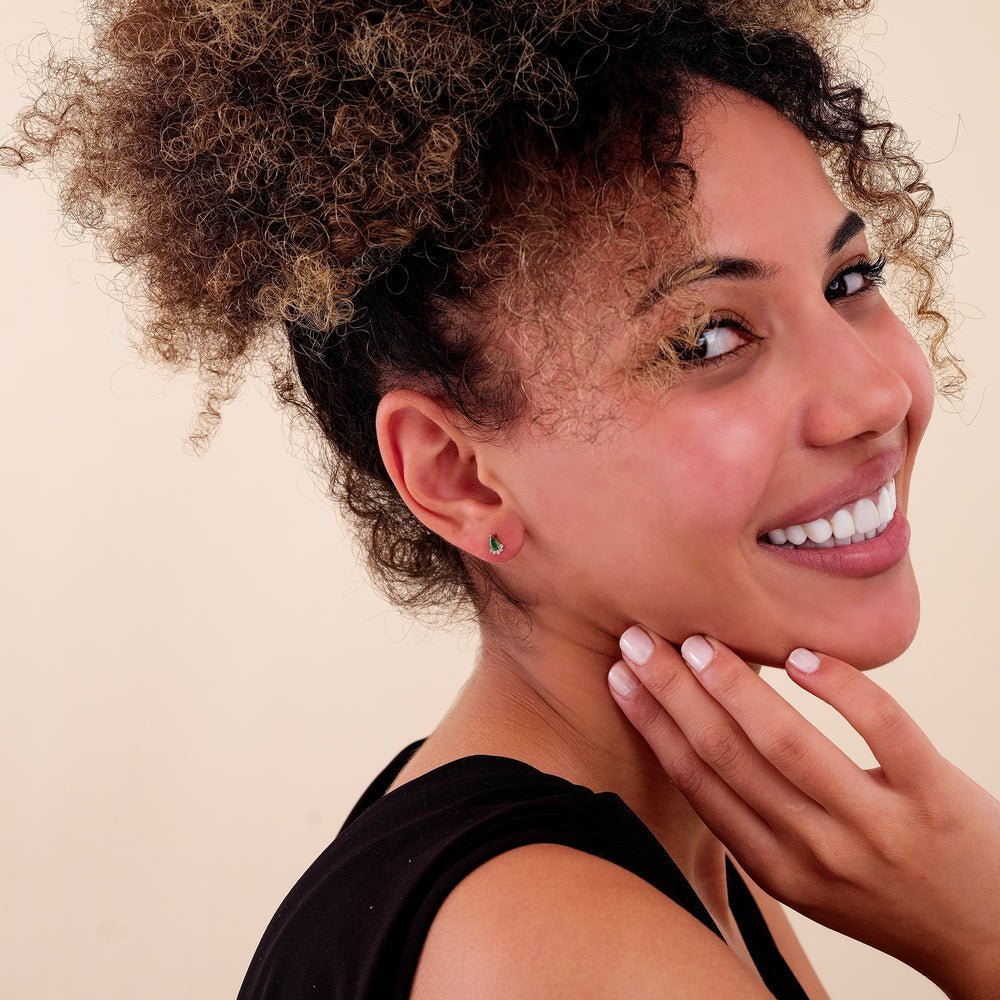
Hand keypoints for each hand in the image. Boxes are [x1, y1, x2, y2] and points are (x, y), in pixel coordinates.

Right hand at [607, 628, 999, 999]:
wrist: (988, 935)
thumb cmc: (884, 891)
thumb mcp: (806, 873)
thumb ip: (757, 818)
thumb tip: (694, 739)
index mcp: (777, 867)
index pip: (699, 784)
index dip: (653, 725)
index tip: (620, 678)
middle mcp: (817, 851)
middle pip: (728, 758)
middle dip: (674, 692)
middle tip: (641, 641)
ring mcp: (877, 827)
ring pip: (789, 744)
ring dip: (737, 686)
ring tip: (703, 642)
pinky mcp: (936, 797)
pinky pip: (884, 729)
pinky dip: (840, 688)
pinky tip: (803, 657)